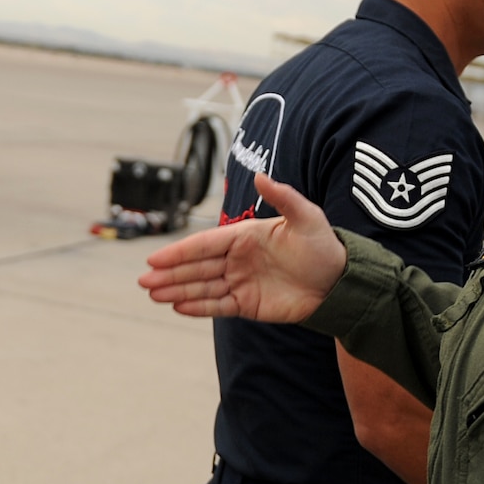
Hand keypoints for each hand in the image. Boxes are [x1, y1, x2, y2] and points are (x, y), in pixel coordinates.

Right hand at [138, 173, 346, 320]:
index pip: (205, 244)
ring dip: (177, 290)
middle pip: (196, 267)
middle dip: (169, 274)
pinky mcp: (247, 304)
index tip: (155, 259)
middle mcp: (237, 259)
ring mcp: (240, 282)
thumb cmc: (324, 247)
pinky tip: (177, 307)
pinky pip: (217, 306)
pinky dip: (198, 307)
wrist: (340, 283)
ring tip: (153, 295)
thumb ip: (284, 197)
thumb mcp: (307, 218)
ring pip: (201, 287)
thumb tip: (261, 176)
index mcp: (244, 236)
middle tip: (143, 281)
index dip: (179, 252)